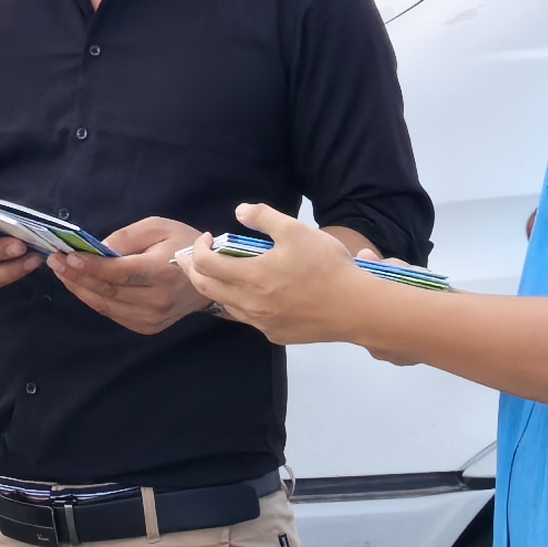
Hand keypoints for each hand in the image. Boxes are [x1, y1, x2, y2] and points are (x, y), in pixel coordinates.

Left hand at [50, 216, 211, 336]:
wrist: (207, 279)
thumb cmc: (183, 245)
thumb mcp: (158, 227)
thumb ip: (127, 237)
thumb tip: (99, 250)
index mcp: (162, 273)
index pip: (119, 273)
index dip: (91, 267)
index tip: (67, 258)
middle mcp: (156, 301)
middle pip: (108, 291)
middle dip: (77, 276)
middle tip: (55, 261)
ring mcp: (151, 318)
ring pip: (106, 306)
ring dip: (80, 289)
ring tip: (61, 272)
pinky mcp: (147, 327)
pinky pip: (113, 314)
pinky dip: (94, 299)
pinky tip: (80, 285)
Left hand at [174, 204, 381, 347]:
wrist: (356, 307)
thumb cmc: (325, 265)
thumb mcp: (295, 230)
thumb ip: (263, 217)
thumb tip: (239, 211)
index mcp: (251, 277)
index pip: (205, 265)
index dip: (198, 248)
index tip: (208, 237)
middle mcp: (250, 304)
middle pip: (206, 289)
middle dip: (193, 271)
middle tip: (191, 258)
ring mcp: (263, 324)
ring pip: (226, 307)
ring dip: (216, 289)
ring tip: (220, 274)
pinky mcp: (277, 335)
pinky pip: (248, 319)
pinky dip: (239, 304)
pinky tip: (251, 294)